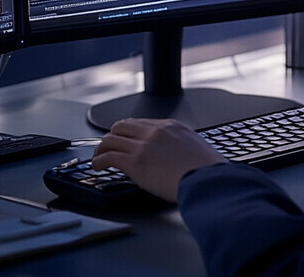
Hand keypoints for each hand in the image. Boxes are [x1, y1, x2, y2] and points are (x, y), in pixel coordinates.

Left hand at [92, 117, 226, 202]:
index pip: (141, 123)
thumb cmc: (205, 169)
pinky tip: (97, 166)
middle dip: (113, 136)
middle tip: (108, 147)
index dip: (129, 132)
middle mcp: (155, 131)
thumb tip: (172, 155)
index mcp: (171, 126)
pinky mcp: (135, 163)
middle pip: (122, 125)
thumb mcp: (194, 147)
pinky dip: (98, 160)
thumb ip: (179, 145)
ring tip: (98, 157)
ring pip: (111, 139)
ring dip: (101, 148)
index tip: (125, 140)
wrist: (206, 179)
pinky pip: (108, 157)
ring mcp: (144, 145)